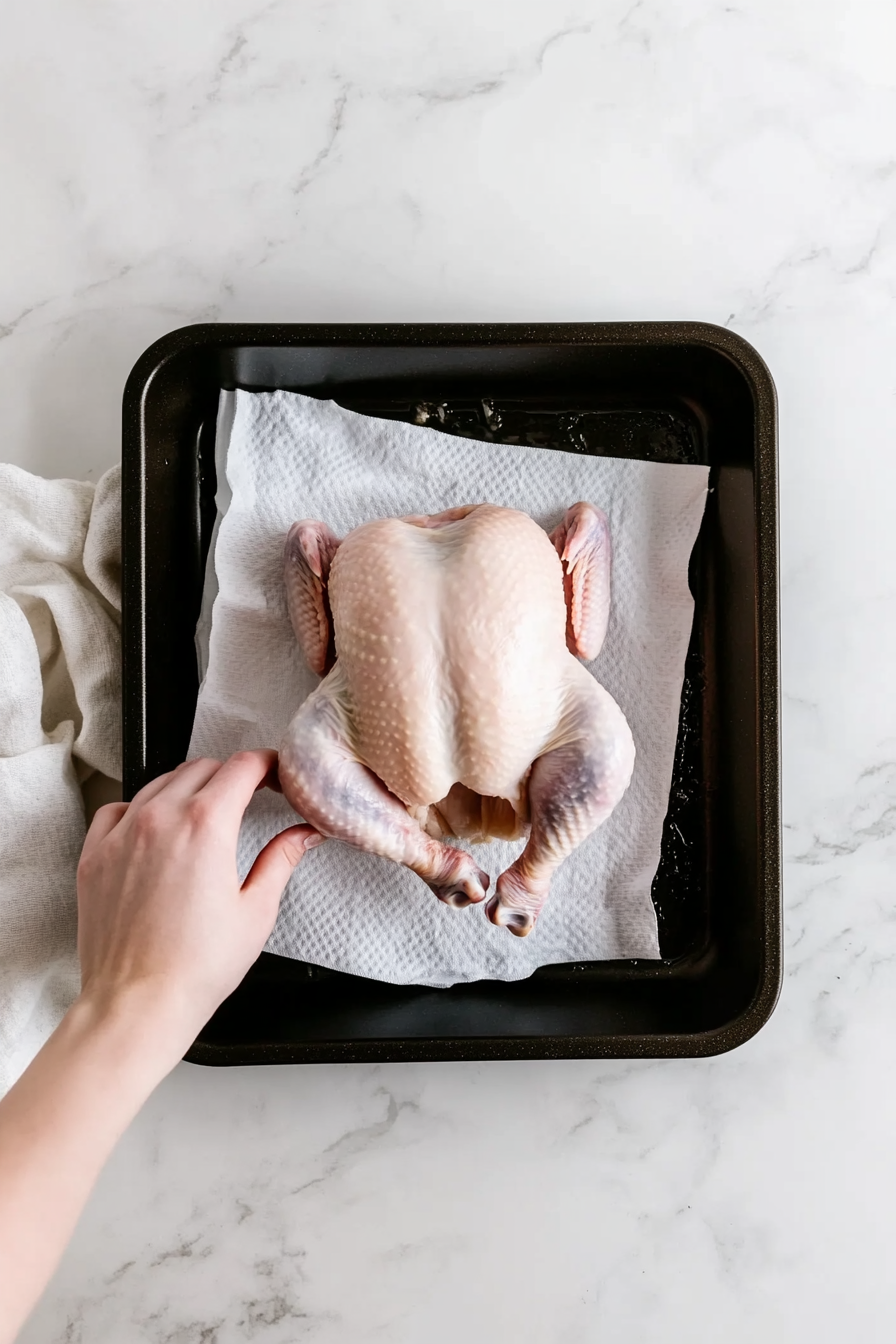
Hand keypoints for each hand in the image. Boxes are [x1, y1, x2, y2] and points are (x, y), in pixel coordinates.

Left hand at [76, 749, 320, 1057]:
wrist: (137, 1003)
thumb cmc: (196, 967)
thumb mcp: (256, 911)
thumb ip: (281, 860)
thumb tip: (303, 834)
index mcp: (205, 825)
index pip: (241, 767)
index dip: (265, 764)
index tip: (274, 773)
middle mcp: (159, 819)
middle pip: (201, 768)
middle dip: (230, 775)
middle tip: (248, 795)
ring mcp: (120, 834)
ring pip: (159, 783)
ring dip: (188, 788)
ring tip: (204, 813)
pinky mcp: (94, 856)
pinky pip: (116, 809)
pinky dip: (140, 808)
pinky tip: (153, 829)